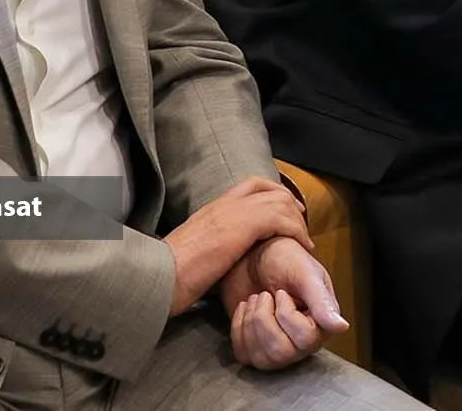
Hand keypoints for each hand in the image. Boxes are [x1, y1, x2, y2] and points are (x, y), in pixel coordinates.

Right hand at [162, 177, 311, 315]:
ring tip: (304, 240)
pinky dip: (296, 230)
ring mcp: (232, 212)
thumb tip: (219, 257)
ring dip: (296, 220)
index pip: (250, 184)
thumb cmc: (168, 275)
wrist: (158, 277)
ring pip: (278, 201)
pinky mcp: (242, 226)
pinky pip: (281, 218)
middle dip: (290, 203)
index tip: (286, 210)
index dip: (273, 192)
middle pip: (269, 188)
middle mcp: (223, 204)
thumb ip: (209, 245)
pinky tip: (301, 246)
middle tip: (301, 223)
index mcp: (211, 208)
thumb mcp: (191, 252)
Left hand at [220, 236, 349, 369]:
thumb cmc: (282, 258)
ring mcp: (278, 349)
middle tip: (264, 295)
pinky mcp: (255, 348)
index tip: (281, 293)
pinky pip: (244, 355)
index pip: (306, 339)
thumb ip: (321, 301)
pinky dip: (238, 329)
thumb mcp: (305, 273)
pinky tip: (245, 309)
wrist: (252, 254)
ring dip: (250, 322)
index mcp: (321, 322)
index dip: (287, 315)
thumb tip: (341, 327)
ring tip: (255, 299)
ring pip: (262, 358)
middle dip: (264, 320)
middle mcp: (303, 342)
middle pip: (281, 352)